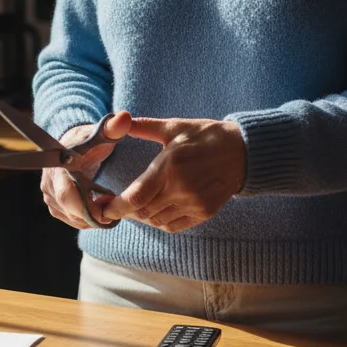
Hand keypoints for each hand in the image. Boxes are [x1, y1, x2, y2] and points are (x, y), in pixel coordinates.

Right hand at [40, 112, 131, 229]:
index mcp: (60, 165)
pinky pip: (70, 219)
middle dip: (93, 216)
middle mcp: (49, 181)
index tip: (107, 211)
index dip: (86, 207)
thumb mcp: (102, 132)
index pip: (67, 193)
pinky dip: (86, 219)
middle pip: (68, 209)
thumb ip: (114, 127)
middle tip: (114, 216)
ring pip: (70, 217)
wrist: (73, 145)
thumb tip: (125, 117)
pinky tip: (99, 212)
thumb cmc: (90, 139)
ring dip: (91, 219)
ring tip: (109, 211)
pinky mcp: (53, 204)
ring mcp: (49, 194)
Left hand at [102, 117, 245, 233]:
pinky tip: (156, 211)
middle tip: (116, 205)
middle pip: (143, 212)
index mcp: (170, 167)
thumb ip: (145, 127)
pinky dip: (159, 222)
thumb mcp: (175, 127)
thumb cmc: (206, 136)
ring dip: (143, 216)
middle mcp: (181, 189)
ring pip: (156, 221)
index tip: (104, 207)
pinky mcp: (204, 213)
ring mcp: (194, 204)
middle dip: (126, 211)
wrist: (243, 151)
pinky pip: (173, 226)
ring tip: (136, 205)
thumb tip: (119, 120)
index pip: (136, 197)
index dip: (116, 207)